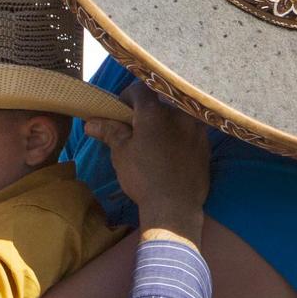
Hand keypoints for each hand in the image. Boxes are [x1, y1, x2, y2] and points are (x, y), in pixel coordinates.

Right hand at [85, 83, 208, 243]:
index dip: (127, 97)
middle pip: (160, 103)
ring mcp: (196, 129)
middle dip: (147, 112)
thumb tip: (90, 122)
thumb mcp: (121, 153)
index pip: (139, 90)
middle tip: (137, 130)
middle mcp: (179, 114)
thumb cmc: (143, 178)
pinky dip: (180, 137)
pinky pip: (190, 132)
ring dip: (165, 124)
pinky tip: (172, 155)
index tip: (120, 112)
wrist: (174, 207)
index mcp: (155, 112)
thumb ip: (109, 131)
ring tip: (156, 143)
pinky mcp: (206, 145)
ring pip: (177, 117)